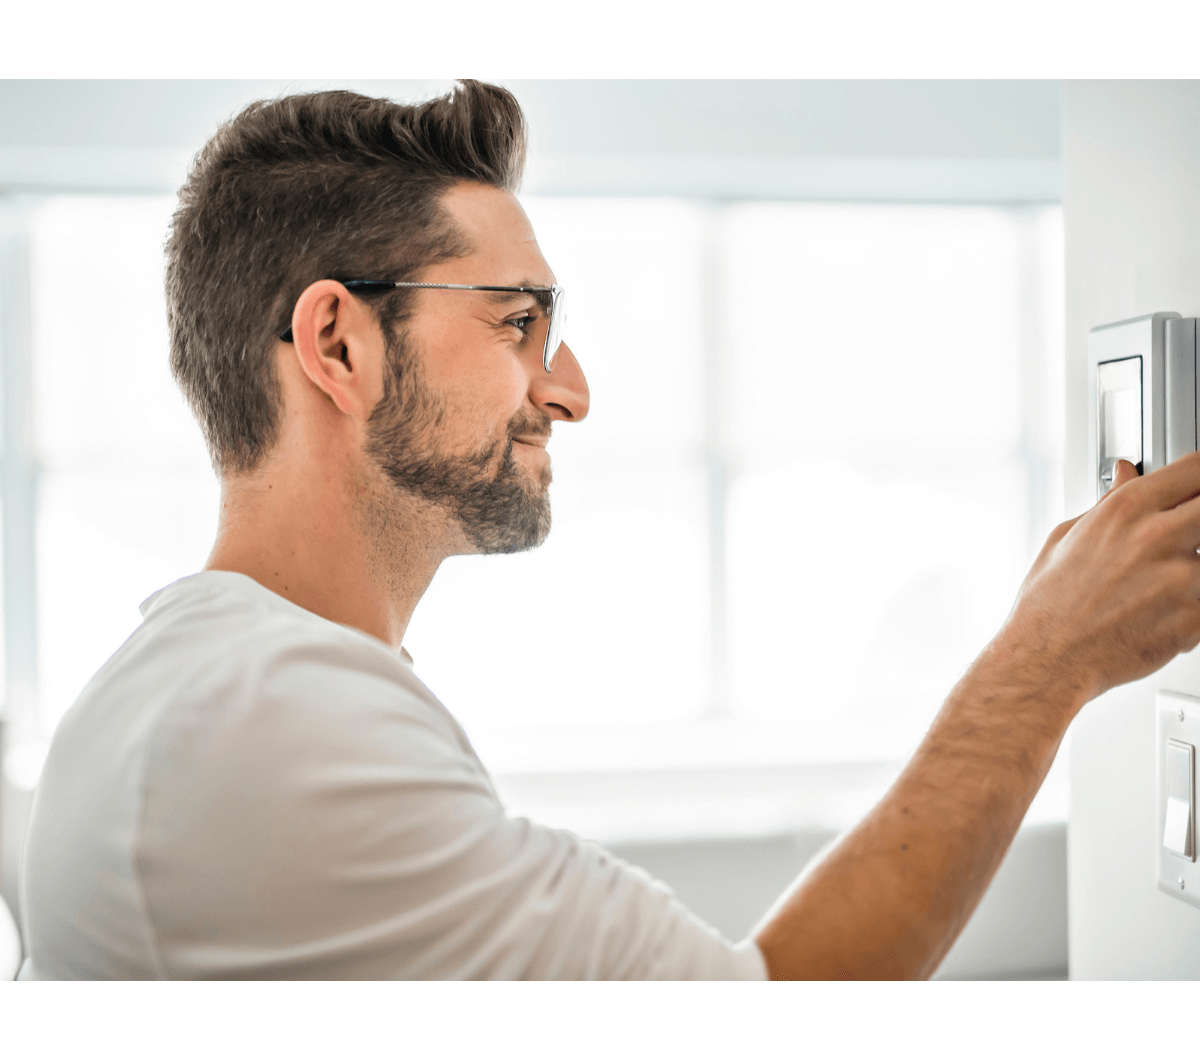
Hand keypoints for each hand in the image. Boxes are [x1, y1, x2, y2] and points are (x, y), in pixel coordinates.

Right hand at [998, 455, 1199, 711]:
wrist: (1048, 660)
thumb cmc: (1049, 605)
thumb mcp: (1067, 537)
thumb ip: (1109, 501)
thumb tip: (1127, 474)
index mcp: (1124, 511)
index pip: (1194, 470)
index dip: (1199, 478)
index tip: (1194, 489)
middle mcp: (1155, 537)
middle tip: (1185, 539)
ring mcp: (1181, 577)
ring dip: (1192, 567)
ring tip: (1162, 583)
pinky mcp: (1195, 616)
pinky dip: (1191, 606)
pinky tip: (1163, 612)